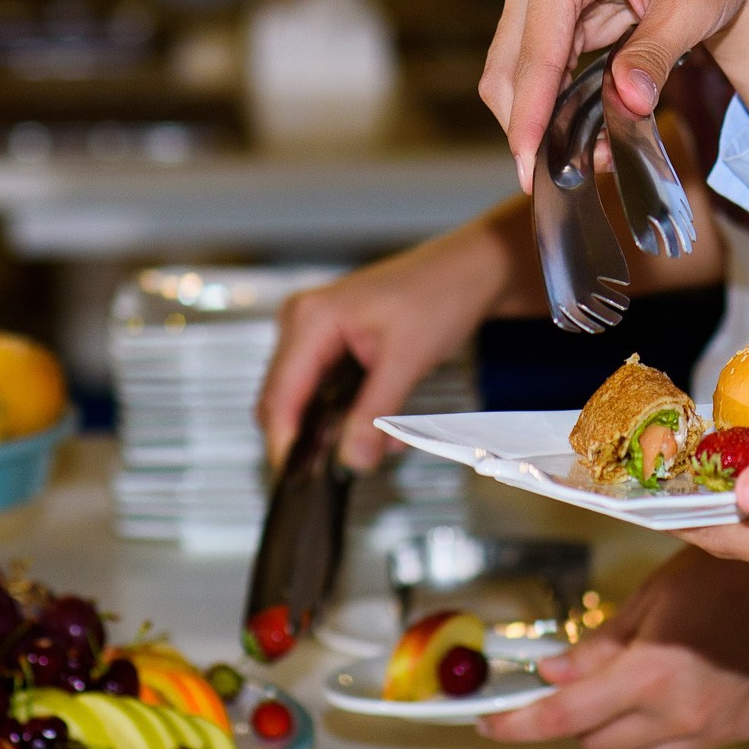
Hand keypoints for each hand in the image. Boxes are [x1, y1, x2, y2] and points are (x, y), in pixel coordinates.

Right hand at [255, 203, 525, 471]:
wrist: (468, 270)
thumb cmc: (440, 292)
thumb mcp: (407, 360)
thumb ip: (375, 413)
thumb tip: (351, 459)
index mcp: (311, 319)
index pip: (280, 396)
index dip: (284, 443)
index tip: (298, 478)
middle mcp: (304, 323)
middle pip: (284, 401)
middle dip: (314, 439)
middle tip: (350, 465)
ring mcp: (315, 333)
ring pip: (306, 400)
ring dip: (337, 428)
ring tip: (380, 441)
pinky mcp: (332, 345)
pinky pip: (325, 391)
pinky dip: (349, 414)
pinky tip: (382, 423)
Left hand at [479, 550, 748, 748]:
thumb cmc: (732, 570)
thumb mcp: (652, 595)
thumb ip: (600, 644)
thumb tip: (555, 672)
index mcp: (655, 670)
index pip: (566, 716)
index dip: (520, 725)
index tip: (494, 726)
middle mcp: (684, 711)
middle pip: (597, 746)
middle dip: (573, 720)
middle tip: (568, 690)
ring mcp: (716, 728)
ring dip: (614, 735)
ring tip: (616, 696)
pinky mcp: (743, 731)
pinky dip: (659, 736)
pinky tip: (664, 701)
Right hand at [482, 0, 748, 191]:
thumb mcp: (693, 5)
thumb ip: (657, 52)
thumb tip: (628, 100)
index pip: (535, 55)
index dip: (530, 115)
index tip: (529, 167)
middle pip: (508, 72)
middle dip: (530, 128)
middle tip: (565, 178)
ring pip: (515, 79)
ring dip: (543, 123)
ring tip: (589, 160)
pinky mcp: (549, 20)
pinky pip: (539, 76)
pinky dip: (556, 110)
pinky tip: (592, 137)